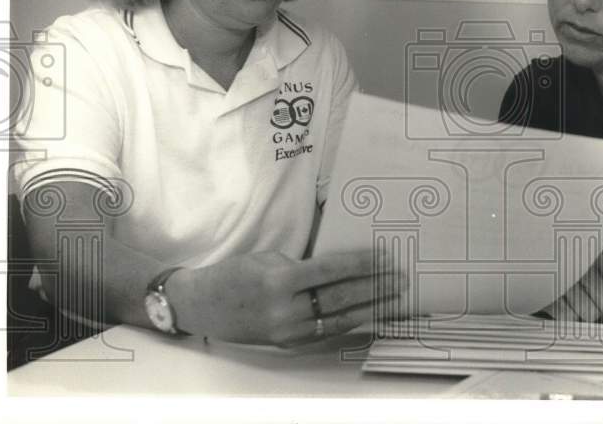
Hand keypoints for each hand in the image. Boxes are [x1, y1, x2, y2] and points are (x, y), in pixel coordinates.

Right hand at [168, 250, 407, 346]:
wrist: (201, 305)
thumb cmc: (234, 274)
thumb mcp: (267, 258)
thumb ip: (302, 265)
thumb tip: (339, 268)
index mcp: (279, 280)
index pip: (331, 271)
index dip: (361, 265)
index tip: (386, 258)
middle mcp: (284, 309)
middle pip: (340, 297)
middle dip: (374, 287)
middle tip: (400, 280)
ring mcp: (286, 331)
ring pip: (338, 319)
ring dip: (370, 309)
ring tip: (394, 300)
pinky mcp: (287, 343)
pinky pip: (325, 333)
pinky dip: (350, 324)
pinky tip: (370, 317)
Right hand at [544, 253, 602, 322]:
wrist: (531, 242)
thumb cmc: (572, 251)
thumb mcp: (602, 255)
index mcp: (600, 257)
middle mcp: (585, 268)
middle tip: (599, 306)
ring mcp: (565, 281)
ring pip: (591, 317)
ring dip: (586, 317)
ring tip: (578, 303)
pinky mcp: (547, 293)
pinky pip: (568, 320)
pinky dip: (568, 319)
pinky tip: (565, 306)